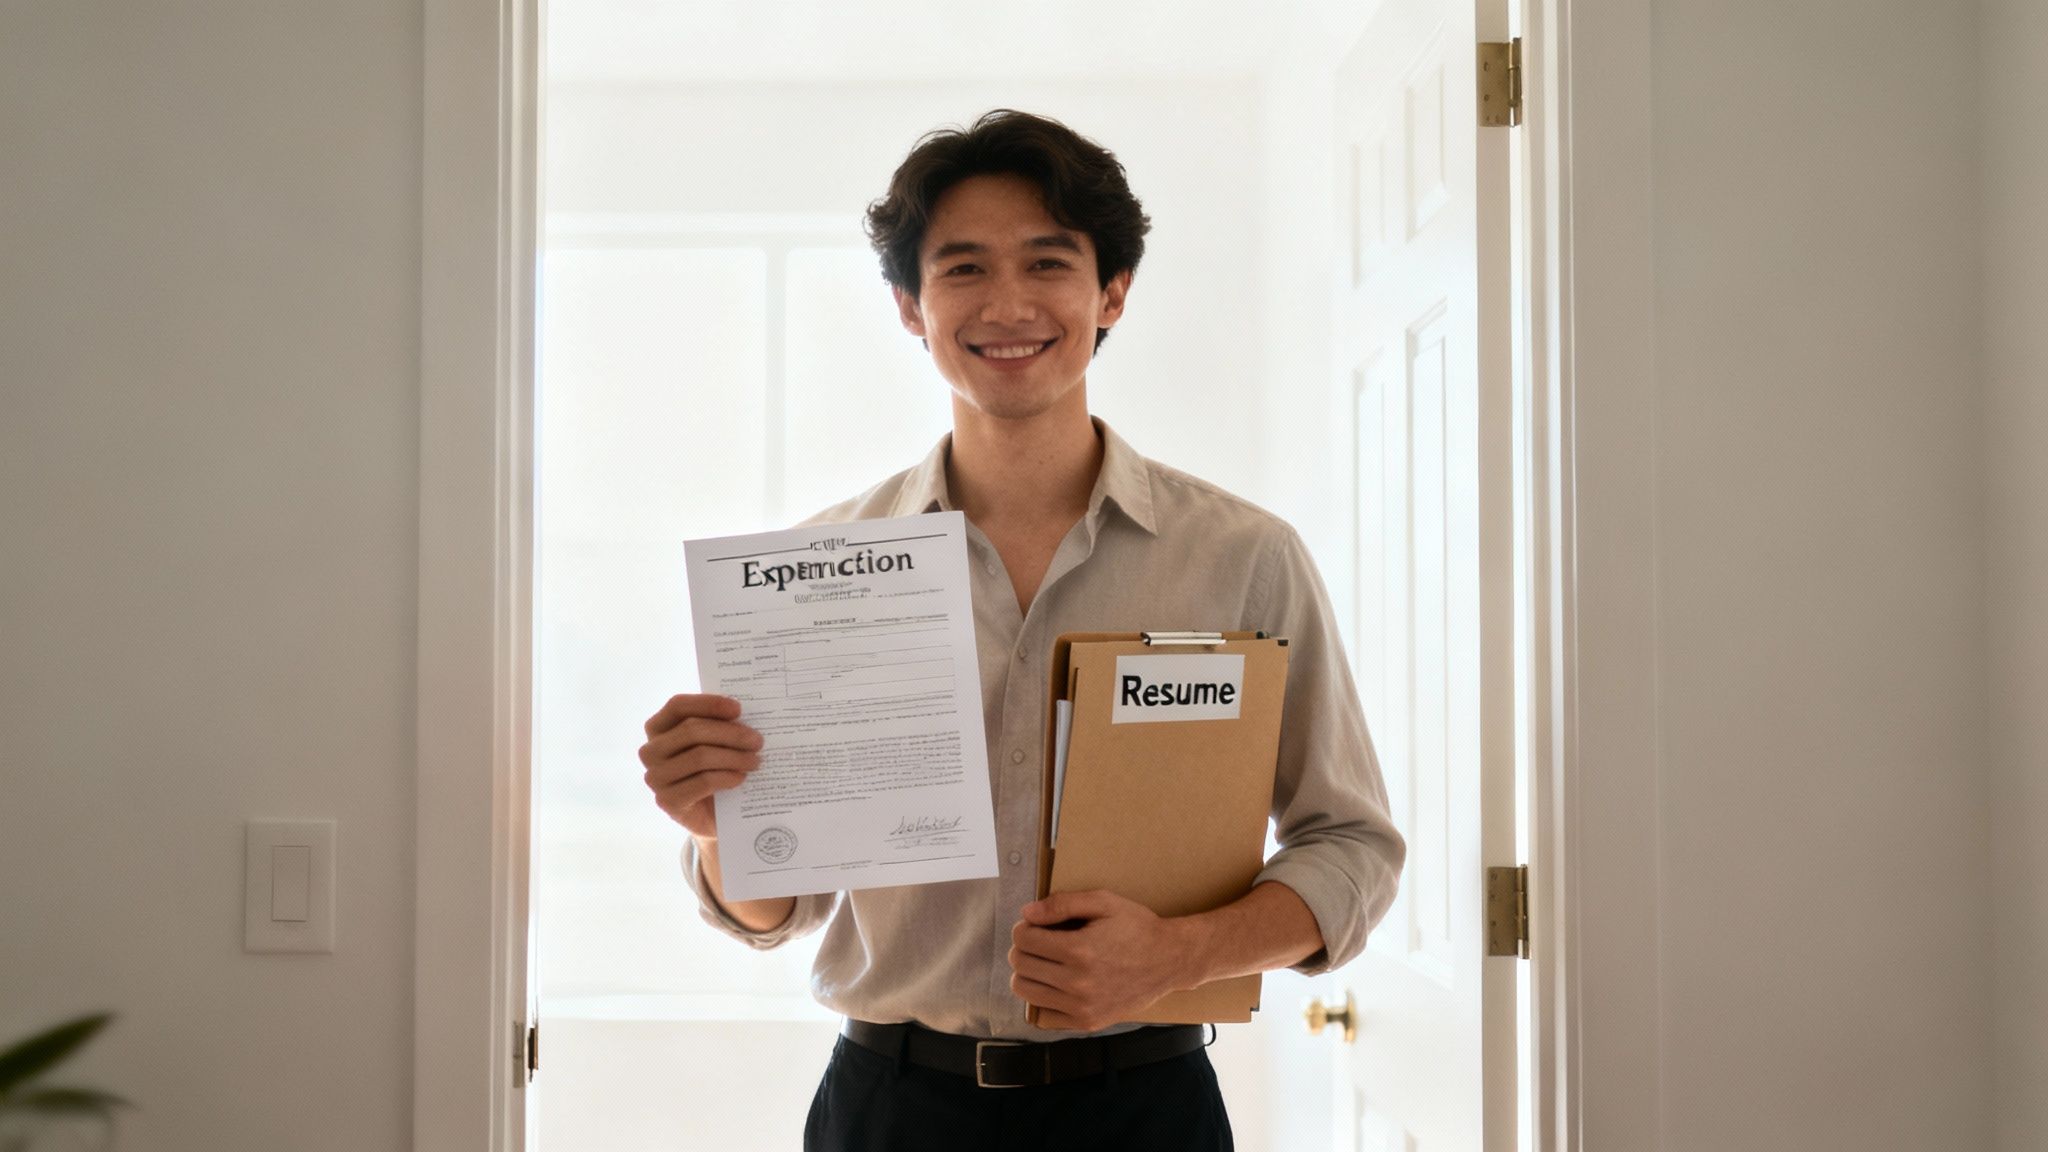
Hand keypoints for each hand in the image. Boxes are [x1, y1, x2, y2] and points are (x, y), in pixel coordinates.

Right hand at [638, 694, 762, 839]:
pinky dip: (727, 777)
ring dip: (734, 757)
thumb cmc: (713, 770)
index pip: (678, 706)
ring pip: (700, 757)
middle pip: (691, 731)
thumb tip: (743, 716)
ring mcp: (655, 777)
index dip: (708, 704)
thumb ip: (719, 725)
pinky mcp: (667, 801)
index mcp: (657, 728)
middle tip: (757, 741)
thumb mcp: (713, 743)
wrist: (712, 815)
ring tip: (755, 760)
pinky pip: (703, 782)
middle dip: (730, 734)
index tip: (738, 709)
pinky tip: (741, 777)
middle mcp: (649, 751)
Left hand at [1007, 890, 1193, 1031]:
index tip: (1036, 925)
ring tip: (1045, 961)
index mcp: (1079, 950)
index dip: (1025, 927)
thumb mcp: (1104, 902)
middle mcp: (1077, 983)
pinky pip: (1043, 1015)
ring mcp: (1081, 1007)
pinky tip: (1057, 983)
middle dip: (1023, 948)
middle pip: (1020, 964)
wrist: (1170, 961)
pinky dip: (1044, 997)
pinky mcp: (1087, 1022)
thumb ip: (1063, 904)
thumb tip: (1026, 914)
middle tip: (1040, 941)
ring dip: (1028, 972)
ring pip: (1025, 991)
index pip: (1023, 939)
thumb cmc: (1136, 927)